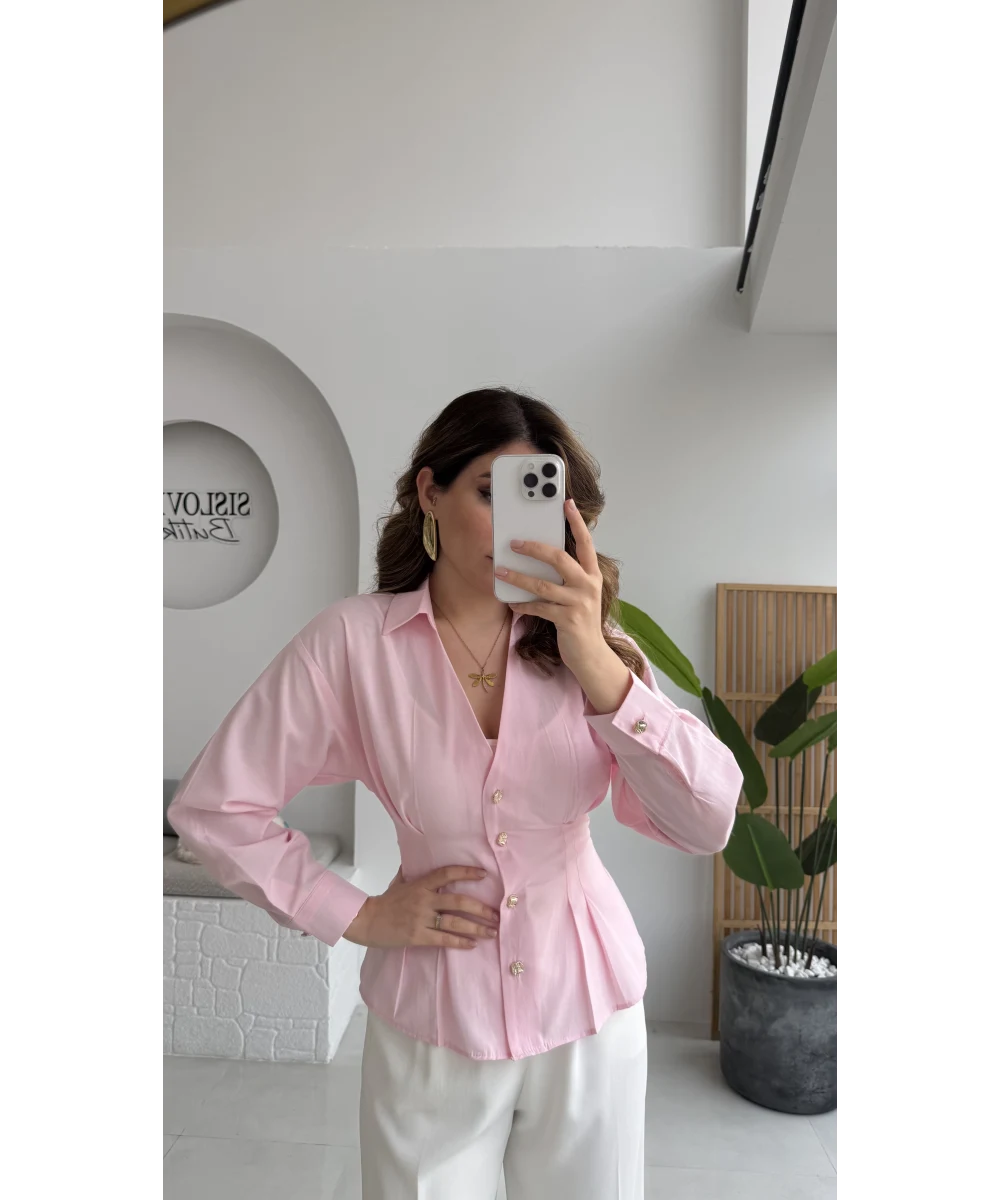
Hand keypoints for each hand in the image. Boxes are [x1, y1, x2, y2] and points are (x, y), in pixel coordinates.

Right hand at [343, 865, 500, 949]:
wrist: (367, 921)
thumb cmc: (384, 901)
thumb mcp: (398, 881)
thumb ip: (410, 870)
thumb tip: (414, 856)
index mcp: (420, 884)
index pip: (447, 874)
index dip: (466, 872)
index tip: (484, 874)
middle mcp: (424, 900)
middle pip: (458, 901)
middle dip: (480, 908)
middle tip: (496, 914)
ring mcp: (421, 919)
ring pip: (454, 922)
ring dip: (476, 928)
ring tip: (491, 932)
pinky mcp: (418, 936)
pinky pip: (443, 939)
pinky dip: (460, 942)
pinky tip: (472, 944)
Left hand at [493, 497, 605, 675]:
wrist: (591, 655)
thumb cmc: (580, 620)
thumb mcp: (579, 594)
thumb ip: (568, 577)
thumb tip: (540, 557)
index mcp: (592, 575)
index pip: (586, 543)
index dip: (577, 523)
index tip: (567, 504)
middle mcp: (588, 586)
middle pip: (560, 559)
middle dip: (535, 548)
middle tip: (514, 543)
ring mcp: (579, 603)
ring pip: (543, 585)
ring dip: (518, 577)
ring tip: (500, 571)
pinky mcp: (568, 620)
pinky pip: (539, 608)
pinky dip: (522, 605)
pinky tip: (511, 602)